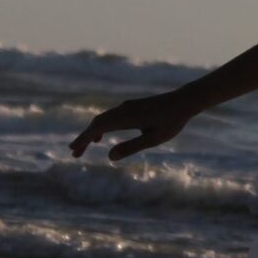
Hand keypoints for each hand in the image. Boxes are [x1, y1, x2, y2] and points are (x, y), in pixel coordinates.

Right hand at [69, 92, 191, 162]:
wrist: (184, 101)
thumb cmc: (172, 121)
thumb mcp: (153, 139)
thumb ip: (131, 147)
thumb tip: (109, 157)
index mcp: (126, 117)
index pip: (97, 127)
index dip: (83, 138)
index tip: (74, 150)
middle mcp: (123, 109)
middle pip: (97, 123)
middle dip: (84, 138)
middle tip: (74, 154)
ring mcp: (127, 107)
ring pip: (103, 118)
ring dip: (92, 132)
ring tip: (85, 146)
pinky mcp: (131, 107)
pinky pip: (110, 116)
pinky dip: (101, 126)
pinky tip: (103, 136)